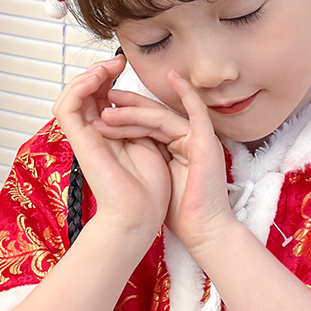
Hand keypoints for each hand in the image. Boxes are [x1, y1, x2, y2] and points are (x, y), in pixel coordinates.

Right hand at [52, 55, 170, 239]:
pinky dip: (79, 88)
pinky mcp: (80, 141)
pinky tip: (98, 80)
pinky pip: (67, 107)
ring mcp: (85, 137)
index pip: (99, 98)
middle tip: (117, 62)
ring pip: (71, 96)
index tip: (124, 65)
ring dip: (88, 76)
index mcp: (109, 134)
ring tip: (107, 68)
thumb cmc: (148, 189)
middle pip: (84, 94)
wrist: (141, 214)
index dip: (107, 78)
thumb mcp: (150, 141)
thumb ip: (141, 120)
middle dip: (99, 72)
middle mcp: (94, 134)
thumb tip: (140, 100)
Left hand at [94, 70, 236, 252]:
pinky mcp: (207, 141)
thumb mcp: (155, 178)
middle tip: (103, 99)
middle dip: (126, 107)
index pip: (148, 123)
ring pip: (163, 115)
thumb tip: (120, 149)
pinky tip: (172, 77)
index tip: (102, 110)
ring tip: (110, 106)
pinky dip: (186, 92)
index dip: (126, 115)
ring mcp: (199, 138)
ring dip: (135, 110)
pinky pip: (197, 110)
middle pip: (153, 115)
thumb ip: (144, 158)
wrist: (203, 232)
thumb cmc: (181, 212)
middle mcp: (188, 139)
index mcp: (176, 147)